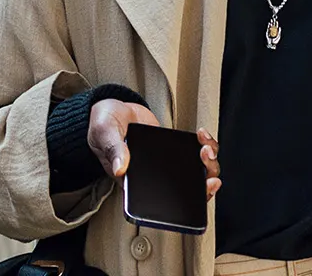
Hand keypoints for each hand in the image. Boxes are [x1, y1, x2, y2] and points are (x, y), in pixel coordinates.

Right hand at [89, 99, 221, 198]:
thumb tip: (122, 168)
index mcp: (135, 182)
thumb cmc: (103, 126)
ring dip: (208, 162)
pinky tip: (201, 136)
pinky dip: (205, 145)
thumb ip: (114, 150)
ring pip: (196, 172)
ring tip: (204, 146)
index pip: (165, 202)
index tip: (204, 186)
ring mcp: (166, 164)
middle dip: (205, 177)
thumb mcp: (105, 135)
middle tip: (205, 158)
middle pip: (188, 188)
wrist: (111, 109)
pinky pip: (195, 153)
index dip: (190, 200)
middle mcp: (153, 177)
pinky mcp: (173, 150)